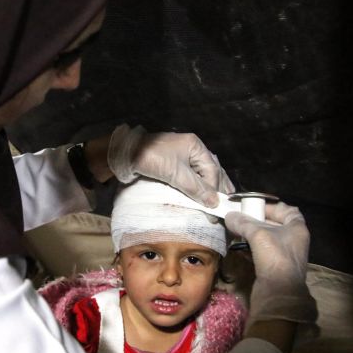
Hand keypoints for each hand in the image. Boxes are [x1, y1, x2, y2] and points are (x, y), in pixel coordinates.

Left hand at [107, 124, 234, 206]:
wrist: (125, 154)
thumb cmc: (151, 158)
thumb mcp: (175, 173)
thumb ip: (195, 187)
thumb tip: (213, 201)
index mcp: (195, 146)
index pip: (212, 170)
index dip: (214, 190)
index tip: (214, 206)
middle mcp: (191, 150)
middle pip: (210, 170)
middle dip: (219, 186)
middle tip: (227, 202)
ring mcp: (182, 157)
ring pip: (201, 174)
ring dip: (209, 187)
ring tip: (218, 199)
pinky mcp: (172, 165)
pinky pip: (190, 176)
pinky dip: (197, 186)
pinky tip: (200, 194)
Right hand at [225, 202, 316, 326]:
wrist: (278, 292)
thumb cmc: (275, 257)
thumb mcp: (258, 234)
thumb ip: (243, 223)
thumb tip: (229, 215)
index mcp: (297, 229)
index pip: (288, 210)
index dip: (273, 206)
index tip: (256, 206)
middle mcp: (293, 240)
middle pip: (275, 224)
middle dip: (257, 220)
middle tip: (241, 218)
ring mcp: (284, 255)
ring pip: (266, 239)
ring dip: (251, 235)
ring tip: (236, 231)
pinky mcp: (273, 267)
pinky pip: (261, 252)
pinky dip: (250, 248)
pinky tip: (238, 247)